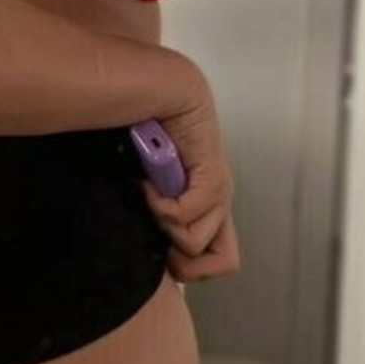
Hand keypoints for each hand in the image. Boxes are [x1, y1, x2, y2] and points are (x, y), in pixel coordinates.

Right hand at [141, 94, 239, 283]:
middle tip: (158, 232)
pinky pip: (184, 213)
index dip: (193, 269)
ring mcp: (222, 191)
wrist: (169, 94)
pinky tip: (148, 183)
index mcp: (214, 208)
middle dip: (184, 261)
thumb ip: (158, 212)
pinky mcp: (213, 177)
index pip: (223, 261)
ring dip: (163, 223)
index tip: (163, 252)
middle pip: (225, 263)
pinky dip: (158, 203)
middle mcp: (224, 203)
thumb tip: (139, 244)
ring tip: (151, 196)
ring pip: (194, 241)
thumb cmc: (158, 137)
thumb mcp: (158, 187)